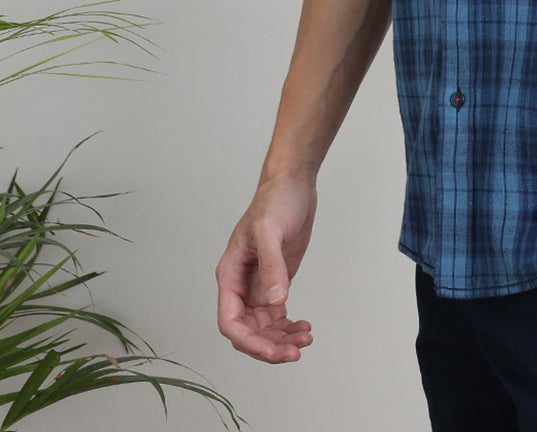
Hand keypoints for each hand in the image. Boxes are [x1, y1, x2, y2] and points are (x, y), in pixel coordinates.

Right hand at [216, 173, 317, 362]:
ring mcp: (259, 285)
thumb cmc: (275, 201)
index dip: (249, 342)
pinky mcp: (276, 282)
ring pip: (264, 328)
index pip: (230, 321)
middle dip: (269, 346)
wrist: (293, 185)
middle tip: (295, 351)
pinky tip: (305, 327)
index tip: (272, 350)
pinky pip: (277, 316)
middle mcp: (241, 285)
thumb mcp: (270, 231)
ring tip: (306, 339)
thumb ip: (272, 267)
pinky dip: (289, 327)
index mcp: (230, 274)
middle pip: (248, 331)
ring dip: (282, 339)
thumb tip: (276, 302)